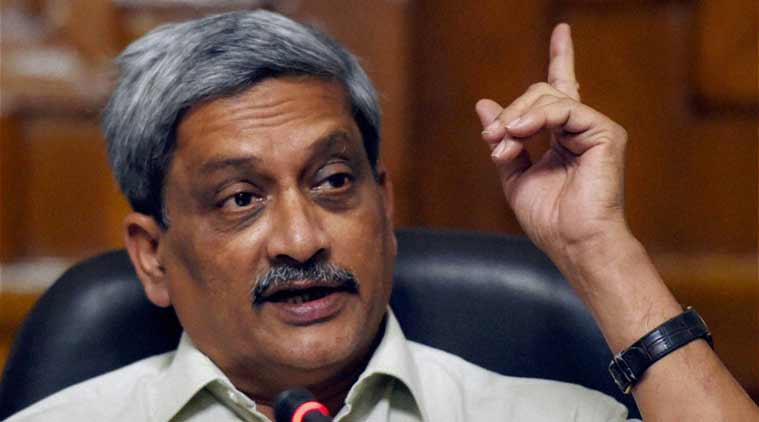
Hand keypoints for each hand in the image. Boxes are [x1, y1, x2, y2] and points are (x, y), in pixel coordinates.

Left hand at [475, 24, 629, 261]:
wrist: (573, 243)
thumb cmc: (549, 218)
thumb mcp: (514, 176)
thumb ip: (504, 140)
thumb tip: (484, 104)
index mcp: (563, 136)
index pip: (560, 89)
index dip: (561, 58)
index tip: (562, 30)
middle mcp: (581, 127)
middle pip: (541, 93)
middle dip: (510, 113)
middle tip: (492, 139)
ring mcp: (595, 128)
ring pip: (549, 97)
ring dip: (517, 118)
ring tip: (503, 142)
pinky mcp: (605, 132)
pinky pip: (565, 108)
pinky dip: (536, 118)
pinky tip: (519, 133)